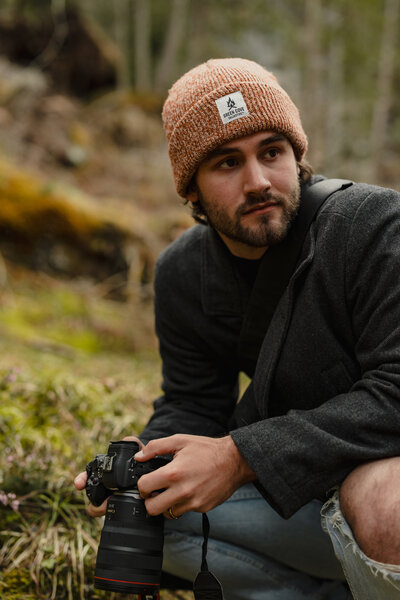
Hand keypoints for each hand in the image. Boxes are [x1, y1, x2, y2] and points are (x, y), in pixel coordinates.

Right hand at [73, 436, 143, 516]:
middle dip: (93, 502)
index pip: (87, 476)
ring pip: (100, 508)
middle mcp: (105, 485)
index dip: (81, 480)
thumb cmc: (139, 456)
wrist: (150, 467)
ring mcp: (112, 496)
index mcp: (104, 471)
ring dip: (102, 508)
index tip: (79, 484)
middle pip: (92, 497)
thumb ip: (130, 442)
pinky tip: (121, 508)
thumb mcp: (136, 447)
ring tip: (111, 504)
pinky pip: (114, 512)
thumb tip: (125, 442)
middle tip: (99, 503)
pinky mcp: (122, 504)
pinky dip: (115, 512)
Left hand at [135, 434, 255, 518]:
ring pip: (167, 514)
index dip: (142, 484)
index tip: (147, 481)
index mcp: (174, 473)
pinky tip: (189, 491)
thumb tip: (139, 457)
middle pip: (152, 508)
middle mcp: (182, 491)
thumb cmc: (206, 449)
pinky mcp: (202, 508)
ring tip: (173, 491)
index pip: (144, 487)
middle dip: (150, 500)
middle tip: (156, 491)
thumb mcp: (180, 441)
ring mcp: (193, 502)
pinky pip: (184, 511)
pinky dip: (182, 504)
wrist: (234, 461)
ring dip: (166, 504)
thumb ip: (156, 447)